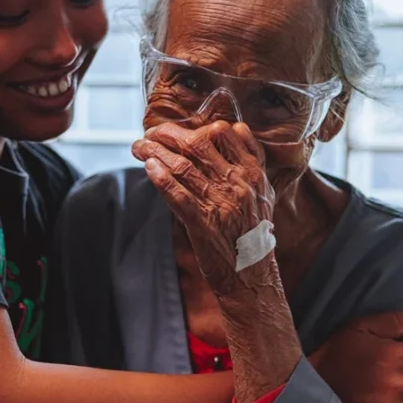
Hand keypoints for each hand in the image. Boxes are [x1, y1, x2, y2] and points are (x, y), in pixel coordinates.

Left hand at [131, 121, 273, 295]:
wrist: (252, 275)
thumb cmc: (254, 233)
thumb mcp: (263, 192)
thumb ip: (251, 160)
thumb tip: (236, 129)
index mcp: (253, 172)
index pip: (223, 133)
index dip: (194, 126)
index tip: (175, 129)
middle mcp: (238, 183)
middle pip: (197, 144)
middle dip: (167, 134)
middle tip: (149, 133)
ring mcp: (220, 203)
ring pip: (183, 166)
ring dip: (155, 152)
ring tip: (138, 147)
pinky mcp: (202, 223)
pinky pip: (177, 195)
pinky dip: (161, 178)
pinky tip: (148, 168)